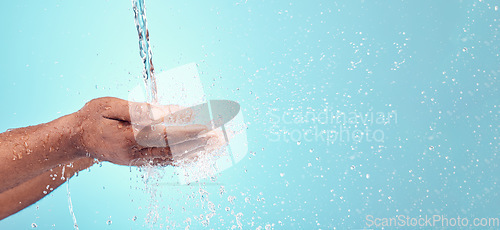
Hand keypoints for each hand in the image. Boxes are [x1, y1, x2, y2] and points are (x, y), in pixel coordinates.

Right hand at [73, 97, 211, 165]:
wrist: (75, 139)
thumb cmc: (91, 118)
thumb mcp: (110, 106)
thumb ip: (139, 110)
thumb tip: (164, 113)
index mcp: (127, 138)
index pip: (165, 135)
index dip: (187, 131)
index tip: (206, 127)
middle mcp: (135, 154)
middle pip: (173, 149)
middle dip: (197, 142)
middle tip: (219, 136)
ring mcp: (137, 161)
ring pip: (171, 158)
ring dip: (194, 151)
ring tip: (214, 144)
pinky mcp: (138, 162)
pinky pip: (164, 161)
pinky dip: (182, 157)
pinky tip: (195, 153)